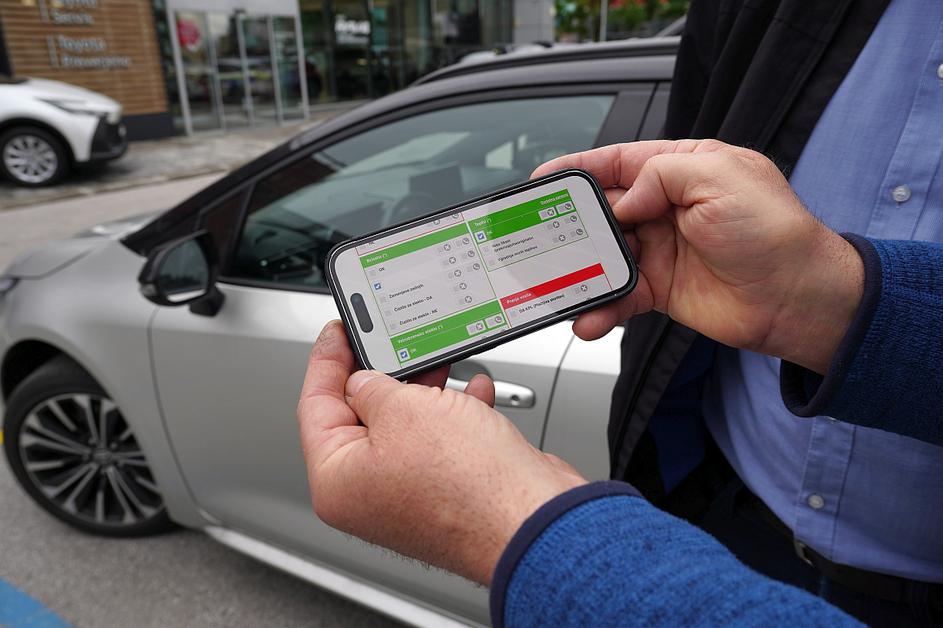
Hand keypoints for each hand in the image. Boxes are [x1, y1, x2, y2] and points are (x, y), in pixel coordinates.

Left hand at [296, 321, 586, 584]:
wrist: (532, 517)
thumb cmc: (467, 484)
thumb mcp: (403, 408)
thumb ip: (372, 386)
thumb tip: (364, 381)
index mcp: (337, 482)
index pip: (315, 407)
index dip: (326, 361)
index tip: (337, 333)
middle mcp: (368, 496)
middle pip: (360, 418)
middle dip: (381, 376)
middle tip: (385, 341)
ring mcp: (409, 497)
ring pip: (407, 428)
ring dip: (424, 394)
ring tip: (436, 363)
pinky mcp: (448, 494)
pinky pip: (441, 443)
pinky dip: (455, 415)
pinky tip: (473, 393)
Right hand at [533, 140, 863, 373]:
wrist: (797, 299)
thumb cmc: (774, 232)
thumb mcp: (721, 177)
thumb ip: (661, 175)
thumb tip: (622, 201)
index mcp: (682, 170)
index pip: (617, 163)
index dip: (578, 170)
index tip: (543, 181)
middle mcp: (667, 208)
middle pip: (603, 211)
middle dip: (570, 224)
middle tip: (540, 238)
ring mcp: (661, 250)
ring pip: (603, 256)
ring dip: (580, 271)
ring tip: (560, 285)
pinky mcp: (659, 289)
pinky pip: (618, 295)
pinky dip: (601, 307)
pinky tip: (591, 316)